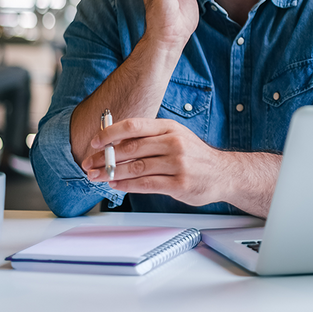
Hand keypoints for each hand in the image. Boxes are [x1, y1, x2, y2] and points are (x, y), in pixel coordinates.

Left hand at [82, 118, 230, 206]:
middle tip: (89, 164)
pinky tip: (116, 186)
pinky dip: (127, 186)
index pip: (134, 126)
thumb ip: (149, 139)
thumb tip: (116, 142)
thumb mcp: (175, 137)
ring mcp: (177, 163)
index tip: (94, 142)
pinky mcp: (179, 183)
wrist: (222, 173)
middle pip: (131, 148)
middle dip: (106, 157)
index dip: (110, 133)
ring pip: (136, 168)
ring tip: (97, 177)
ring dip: (112, 173)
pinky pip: (146, 184)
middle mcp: (174, 142)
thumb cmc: (194, 155)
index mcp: (169, 128)